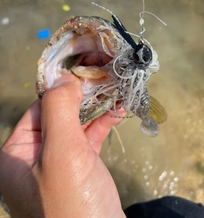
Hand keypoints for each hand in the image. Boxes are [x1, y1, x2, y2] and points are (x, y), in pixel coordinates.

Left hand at [0, 75, 125, 217]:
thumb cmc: (72, 202)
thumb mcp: (61, 152)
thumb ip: (58, 110)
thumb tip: (63, 78)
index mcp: (15, 153)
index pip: (37, 109)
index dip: (60, 89)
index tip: (83, 72)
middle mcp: (32, 158)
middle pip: (57, 116)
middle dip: (82, 97)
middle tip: (103, 78)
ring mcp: (57, 165)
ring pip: (75, 126)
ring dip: (95, 109)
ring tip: (114, 89)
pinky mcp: (80, 171)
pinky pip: (88, 140)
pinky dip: (102, 124)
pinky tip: (118, 111)